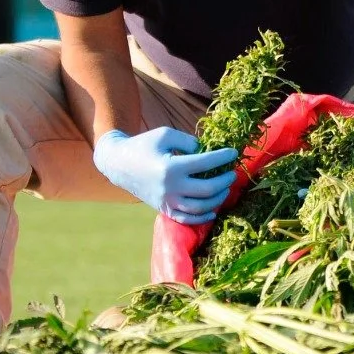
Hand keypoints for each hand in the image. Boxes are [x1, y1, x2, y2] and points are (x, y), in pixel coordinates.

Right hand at [92, 127, 237, 224]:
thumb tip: (209, 151)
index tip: (233, 153)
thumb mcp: (166, 135)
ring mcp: (166, 201)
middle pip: (207, 189)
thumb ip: (189, 141)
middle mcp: (170, 187)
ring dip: (217, 199)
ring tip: (225, 188)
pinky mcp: (163, 209)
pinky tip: (213, 209)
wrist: (119, 164)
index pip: (205, 163)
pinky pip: (186, 218)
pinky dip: (202, 216)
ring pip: (200, 207)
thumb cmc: (144, 145)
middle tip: (232, 173)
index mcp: (171, 166)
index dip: (223, 158)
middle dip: (225, 181)